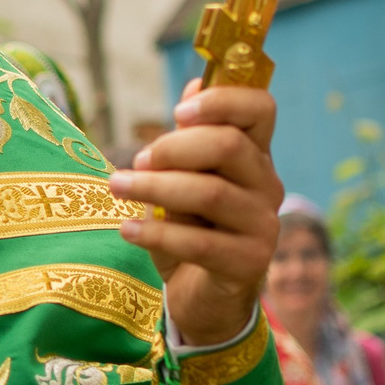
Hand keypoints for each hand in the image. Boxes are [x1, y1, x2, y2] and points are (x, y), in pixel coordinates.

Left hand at [109, 79, 282, 349]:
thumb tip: (193, 87)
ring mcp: (263, 226)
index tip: (178, 112)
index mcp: (255, 156)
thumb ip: (189, 140)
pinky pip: (199, 243)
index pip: (261, 109)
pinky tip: (127, 230)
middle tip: (138, 160)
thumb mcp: (184, 179)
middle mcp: (268, 185)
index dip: (223, 100)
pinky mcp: (248, 265)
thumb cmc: (191, 228)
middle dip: (174, 147)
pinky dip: (157, 233)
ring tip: (117, 187)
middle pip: (229, 145)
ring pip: (211, 192)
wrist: (203, 298)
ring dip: (155, 186)